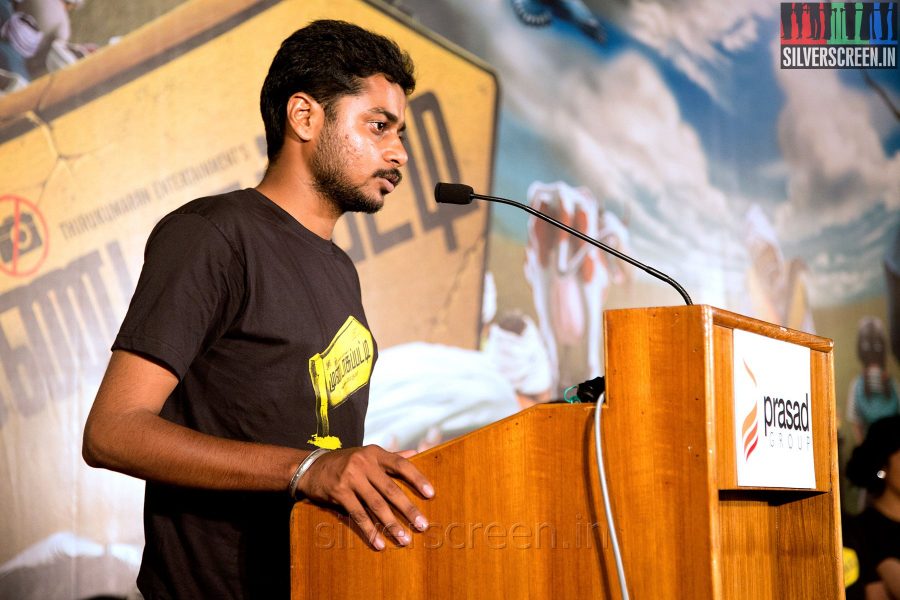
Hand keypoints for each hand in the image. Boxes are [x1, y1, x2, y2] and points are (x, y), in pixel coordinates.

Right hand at [297, 445, 433, 550]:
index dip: (417, 479)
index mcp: (374, 453)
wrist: (311, 467)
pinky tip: (379, 542)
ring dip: (392, 524)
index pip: (401, 465)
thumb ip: (391, 456)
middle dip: (408, 509)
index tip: (431, 494)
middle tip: (423, 525)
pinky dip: (370, 530)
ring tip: (404, 539)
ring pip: (376, 505)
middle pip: (391, 489)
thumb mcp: (367, 454)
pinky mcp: (339, 493)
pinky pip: (357, 515)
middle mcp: (364, 463)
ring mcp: (350, 478)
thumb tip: (417, 452)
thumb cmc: (345, 461)